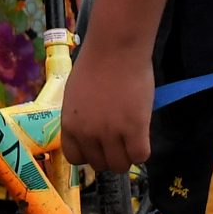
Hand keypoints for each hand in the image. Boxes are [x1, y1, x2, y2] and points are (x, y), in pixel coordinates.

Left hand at [60, 37, 154, 174]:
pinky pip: (140, 156)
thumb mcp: (76, 95)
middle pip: (99, 164)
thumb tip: (92, 131)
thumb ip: (81, 117)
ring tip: (132, 139)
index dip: (90, 153)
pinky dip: (142, 151)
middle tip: (120, 140)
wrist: (115, 48)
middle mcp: (87, 133)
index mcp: (70, 125)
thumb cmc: (97, 62)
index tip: (100, 145)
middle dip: (110, 155)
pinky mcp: (134, 129)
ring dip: (127, 156)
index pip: (76, 158)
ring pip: (120, 165)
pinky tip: (143, 136)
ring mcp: (111, 133)